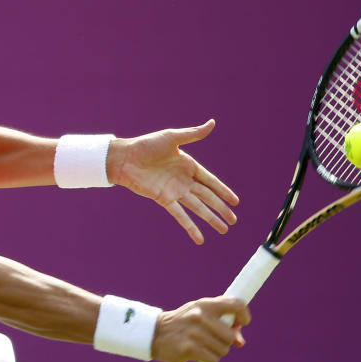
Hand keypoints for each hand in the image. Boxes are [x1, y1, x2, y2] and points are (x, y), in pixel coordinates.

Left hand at [106, 119, 238, 243]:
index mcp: (188, 165)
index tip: (236, 202)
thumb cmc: (146, 145)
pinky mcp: (164, 200)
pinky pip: (180, 215)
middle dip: (221, 208)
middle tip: (233, 221)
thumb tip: (213, 123)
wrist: (124, 158)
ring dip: (211, 219)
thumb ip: (193, 134)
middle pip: (207, 197)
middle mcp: (184, 180)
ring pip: (198, 208)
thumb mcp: (172, 137)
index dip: (223, 191)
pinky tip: (200, 239)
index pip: (211, 181)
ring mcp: (174, 191)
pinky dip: (190, 227)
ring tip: (224, 230)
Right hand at [151, 297, 249, 361]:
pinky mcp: (189, 349)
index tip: (242, 323)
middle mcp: (200, 317)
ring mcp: (194, 333)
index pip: (236, 305)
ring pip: (223, 350)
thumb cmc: (184, 323)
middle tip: (214, 339)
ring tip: (202, 345)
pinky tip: (198, 354)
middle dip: (226, 341)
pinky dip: (209, 360)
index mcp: (205, 305)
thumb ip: (222, 322)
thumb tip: (240, 342)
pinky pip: (213, 360)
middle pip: (230, 336)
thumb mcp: (201, 315)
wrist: (155, 333)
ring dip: (216, 352)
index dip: (244, 315)